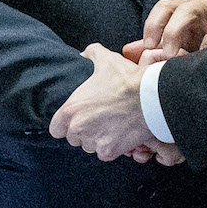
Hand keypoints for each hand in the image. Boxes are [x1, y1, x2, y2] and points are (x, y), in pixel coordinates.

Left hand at [50, 44, 167, 162]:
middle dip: (83, 132)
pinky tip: (118, 134)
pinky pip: (104, 153)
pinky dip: (110, 147)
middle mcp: (79, 129)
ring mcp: (94, 142)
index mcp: (71, 109)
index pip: (55, 129)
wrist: (150, 99)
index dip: (64, 125)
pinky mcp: (109, 151)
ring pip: (89, 147)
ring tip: (109, 126)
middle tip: (97, 120)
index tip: (75, 120)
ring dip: (96, 139)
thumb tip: (83, 54)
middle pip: (73, 139)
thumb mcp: (106, 59)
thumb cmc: (126, 79)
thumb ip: (90, 53)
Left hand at [128, 0, 206, 61]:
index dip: (154, 24)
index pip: (166, 7)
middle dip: (174, 32)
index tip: (149, 45)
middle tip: (168, 55)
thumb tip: (128, 52)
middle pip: (186, 11)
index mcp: (187, 8)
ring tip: (193, 67)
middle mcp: (205, 10)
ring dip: (202, 51)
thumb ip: (157, 40)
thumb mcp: (183, 29)